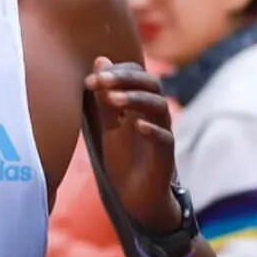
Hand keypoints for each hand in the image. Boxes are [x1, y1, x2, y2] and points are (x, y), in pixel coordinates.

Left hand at [86, 57, 179, 231]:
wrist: (136, 196)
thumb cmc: (125, 158)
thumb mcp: (109, 125)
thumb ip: (105, 97)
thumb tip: (100, 60)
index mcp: (141, 104)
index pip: (137, 74)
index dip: (116, 72)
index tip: (89, 80)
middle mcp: (155, 115)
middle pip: (151, 84)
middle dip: (126, 79)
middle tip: (101, 82)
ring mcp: (162, 133)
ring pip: (159, 106)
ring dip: (136, 99)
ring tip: (113, 100)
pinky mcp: (166, 156)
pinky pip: (165, 139)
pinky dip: (153, 130)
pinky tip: (138, 126)